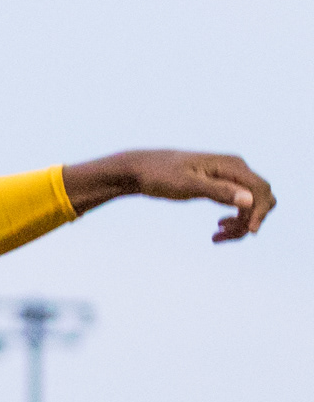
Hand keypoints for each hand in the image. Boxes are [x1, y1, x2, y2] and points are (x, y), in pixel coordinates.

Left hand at [62, 151, 274, 240]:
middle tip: (223, 236)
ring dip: (241, 224)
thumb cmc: (160, 175)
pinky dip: (235, 220)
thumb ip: (217, 191)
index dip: (260, 212)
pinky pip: (239, 205)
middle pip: (261, 198)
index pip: (260, 190)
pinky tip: (217, 230)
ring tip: (217, 236)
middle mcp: (235, 168)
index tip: (248, 233)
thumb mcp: (186, 185)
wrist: (141, 170)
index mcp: (231, 165)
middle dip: (251, 220)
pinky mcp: (221, 185)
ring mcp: (229, 177)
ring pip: (251, 204)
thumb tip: (248, 200)